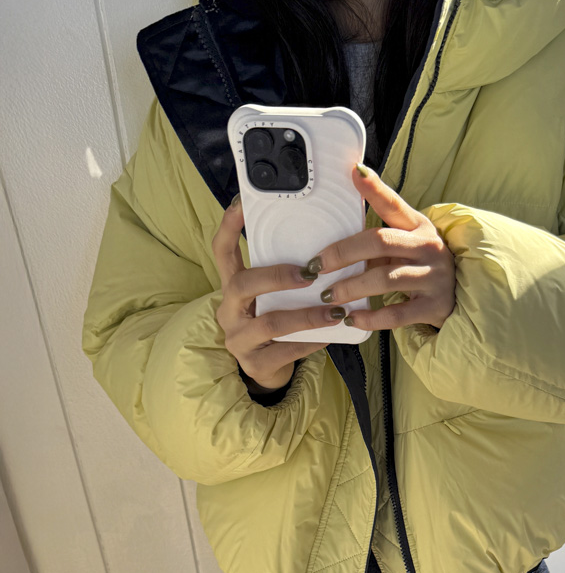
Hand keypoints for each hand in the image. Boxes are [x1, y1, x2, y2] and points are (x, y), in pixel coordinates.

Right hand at [211, 195, 343, 390]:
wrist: (268, 370)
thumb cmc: (276, 325)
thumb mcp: (272, 298)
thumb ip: (285, 276)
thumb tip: (322, 247)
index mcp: (231, 288)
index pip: (222, 250)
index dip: (229, 226)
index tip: (243, 202)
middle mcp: (228, 311)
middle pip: (243, 284)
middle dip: (277, 276)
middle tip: (310, 273)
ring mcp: (238, 340)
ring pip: (271, 322)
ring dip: (306, 315)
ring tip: (335, 311)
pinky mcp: (254, 365)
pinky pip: (286, 350)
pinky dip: (311, 342)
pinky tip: (331, 335)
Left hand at [308, 163, 456, 331]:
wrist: (458, 296)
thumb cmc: (421, 265)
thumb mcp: (408, 242)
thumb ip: (379, 235)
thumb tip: (339, 227)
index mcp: (418, 226)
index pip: (394, 205)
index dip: (375, 189)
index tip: (355, 173)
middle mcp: (428, 248)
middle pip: (380, 243)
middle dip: (343, 254)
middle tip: (316, 267)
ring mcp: (432, 277)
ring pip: (386, 280)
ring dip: (352, 288)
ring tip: (329, 296)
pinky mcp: (433, 306)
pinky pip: (397, 314)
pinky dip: (371, 317)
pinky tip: (353, 319)